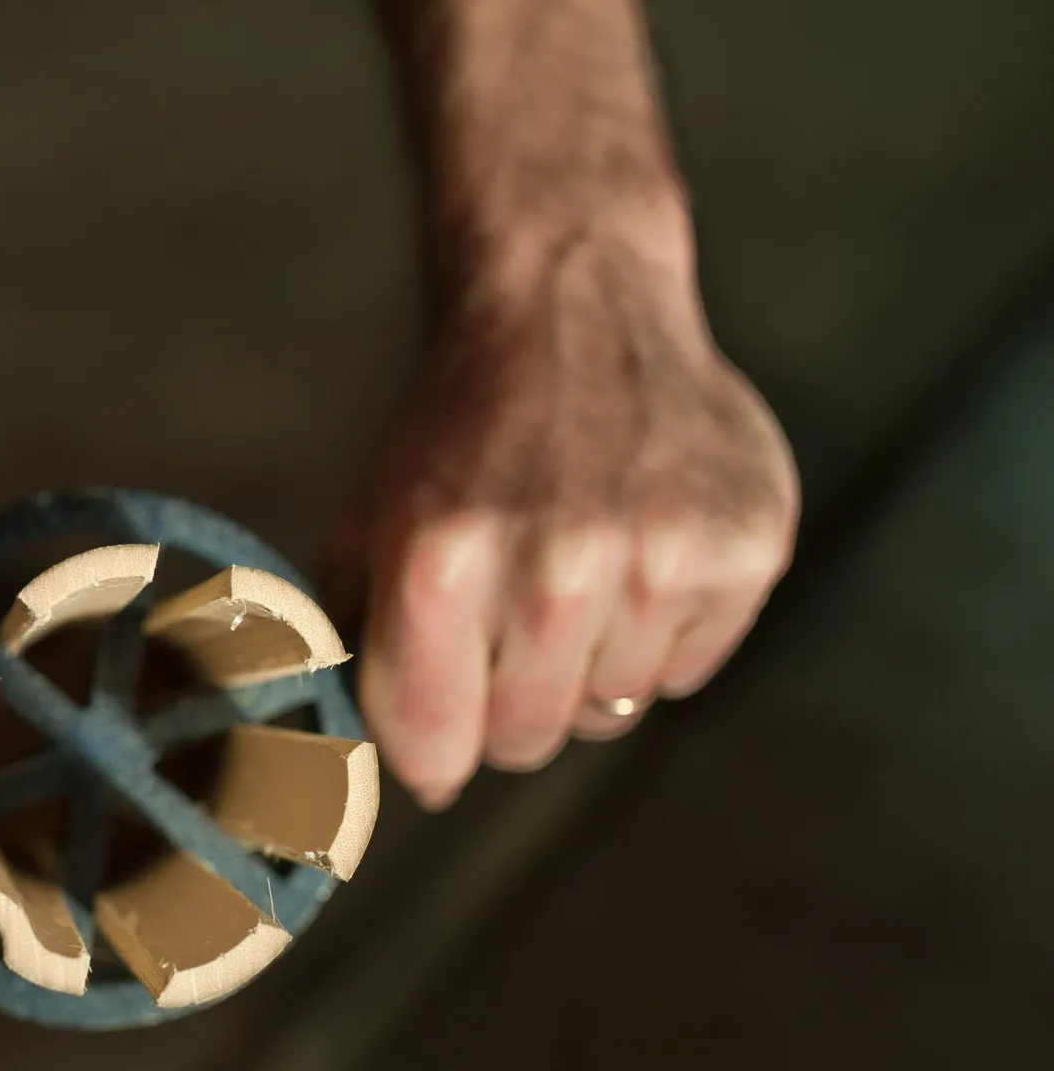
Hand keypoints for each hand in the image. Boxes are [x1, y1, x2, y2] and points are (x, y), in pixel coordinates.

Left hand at [325, 217, 798, 808]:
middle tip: (507, 614)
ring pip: (609, 713)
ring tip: (574, 564)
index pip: (435, 750)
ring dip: (584, 663)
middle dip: (505, 699)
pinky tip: (637, 550)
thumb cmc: (459, 434)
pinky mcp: (743, 551)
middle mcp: (555, 569)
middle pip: (525, 741)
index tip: (436, 723)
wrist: (573, 308)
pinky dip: (658, 635)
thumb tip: (328, 763)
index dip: (430, 746)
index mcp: (441, 564)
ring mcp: (659, 561)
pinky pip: (685, 673)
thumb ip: (346, 642)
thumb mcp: (370, 523)